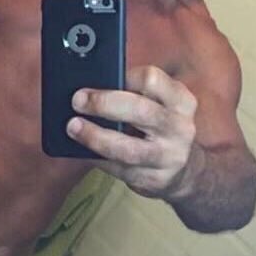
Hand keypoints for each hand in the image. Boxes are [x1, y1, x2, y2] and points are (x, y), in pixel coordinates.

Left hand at [66, 65, 199, 198]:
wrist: (183, 170)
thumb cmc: (158, 127)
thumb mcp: (159, 104)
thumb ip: (133, 93)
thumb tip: (89, 88)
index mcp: (180, 100)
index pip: (152, 80)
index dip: (123, 76)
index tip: (99, 76)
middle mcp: (179, 127)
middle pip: (140, 110)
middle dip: (104, 104)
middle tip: (78, 101)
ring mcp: (169, 156)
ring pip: (128, 148)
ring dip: (95, 136)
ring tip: (73, 127)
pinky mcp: (154, 179)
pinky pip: (119, 168)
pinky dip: (97, 158)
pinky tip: (82, 149)